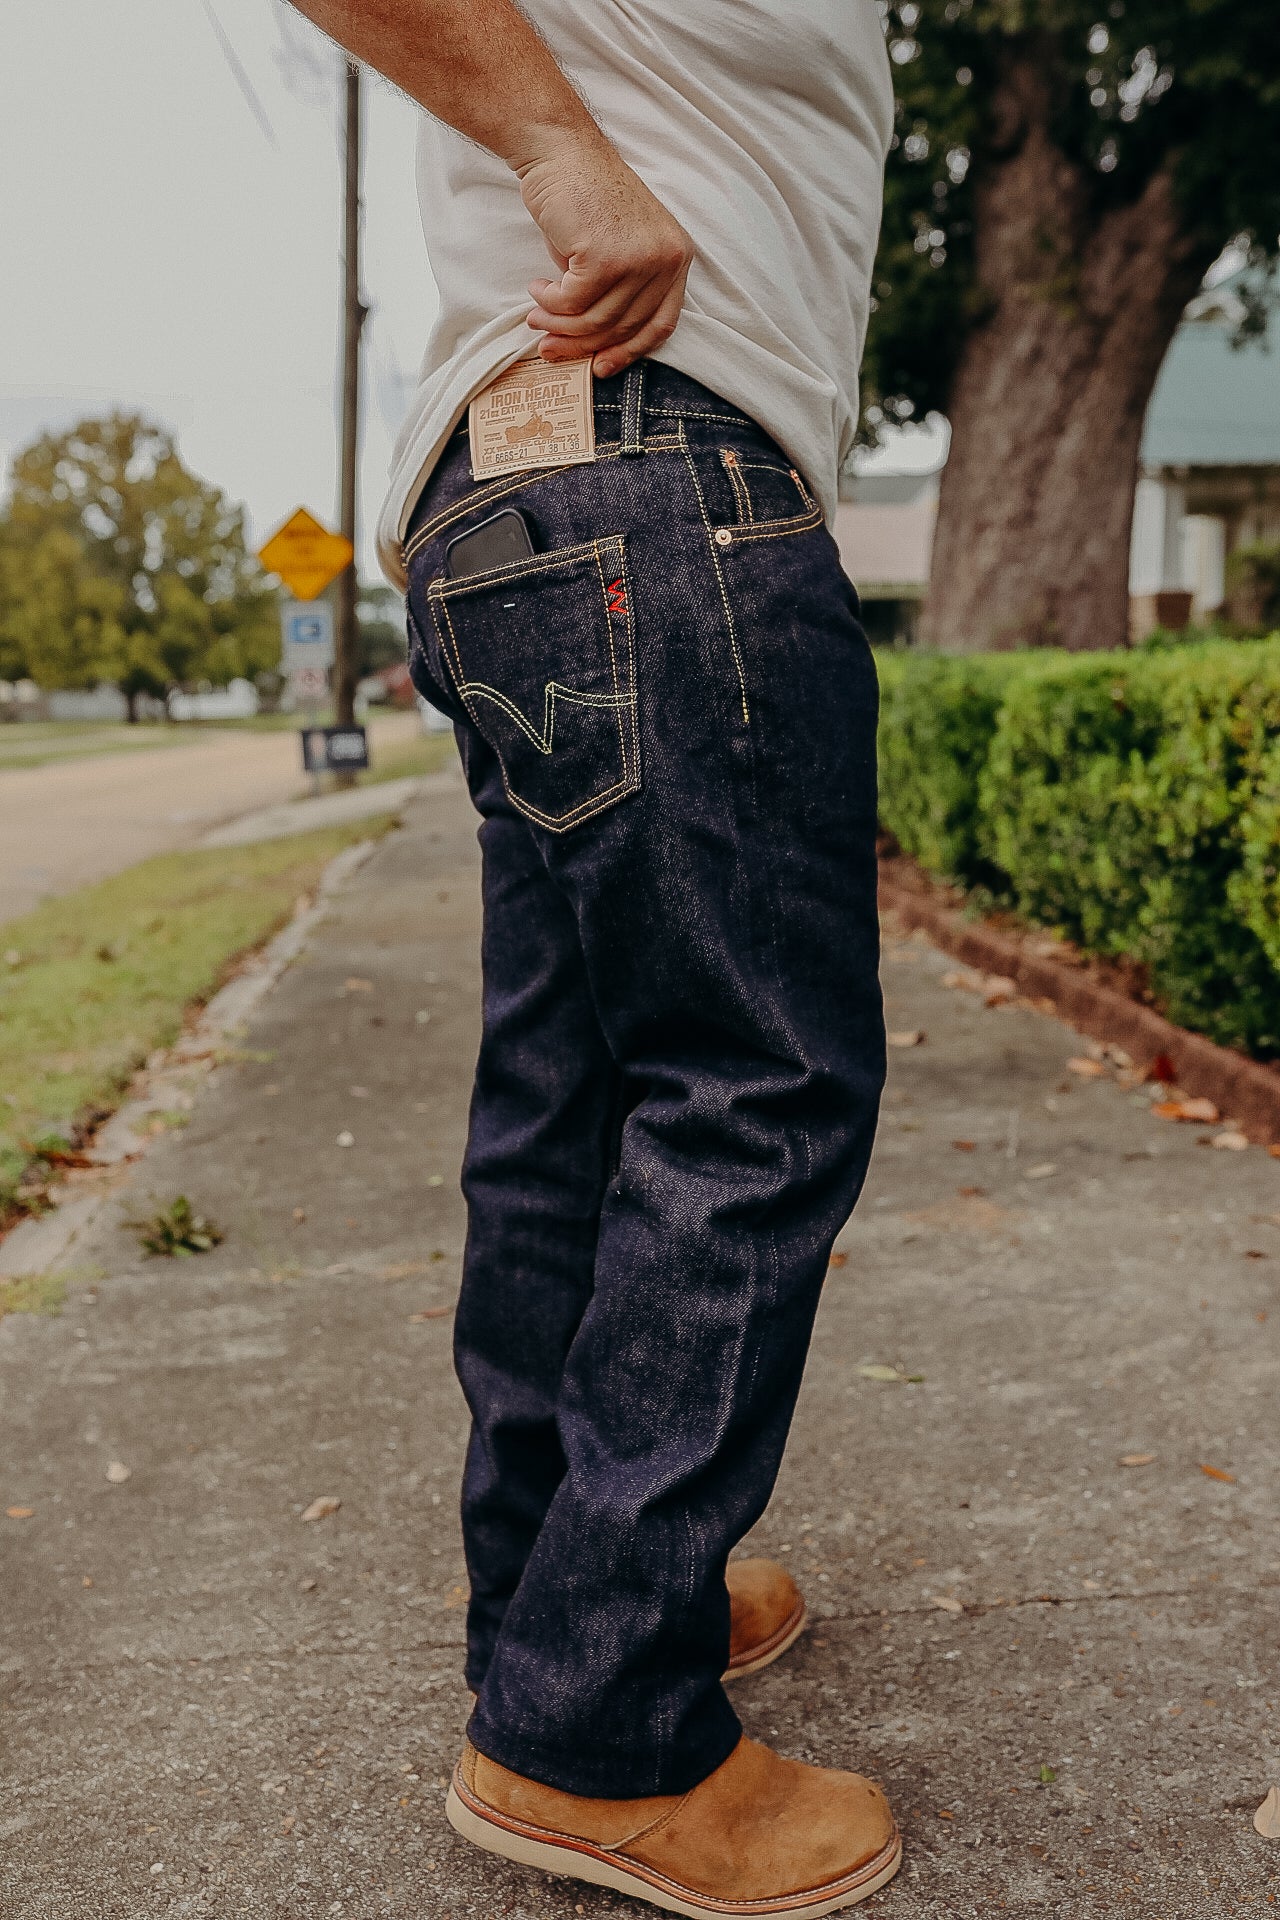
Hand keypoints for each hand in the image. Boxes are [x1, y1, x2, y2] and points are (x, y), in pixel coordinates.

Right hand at [516, 128, 693, 378]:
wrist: (561, 150)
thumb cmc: (584, 198)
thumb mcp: (616, 251)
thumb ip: (617, 294)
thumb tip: (593, 345)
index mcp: (677, 258)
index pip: (659, 324)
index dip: (628, 352)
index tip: (600, 366)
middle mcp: (666, 260)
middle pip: (623, 328)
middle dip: (580, 343)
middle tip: (548, 347)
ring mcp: (639, 259)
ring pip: (595, 320)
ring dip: (558, 323)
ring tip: (536, 314)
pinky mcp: (606, 258)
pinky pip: (573, 303)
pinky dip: (550, 302)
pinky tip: (537, 288)